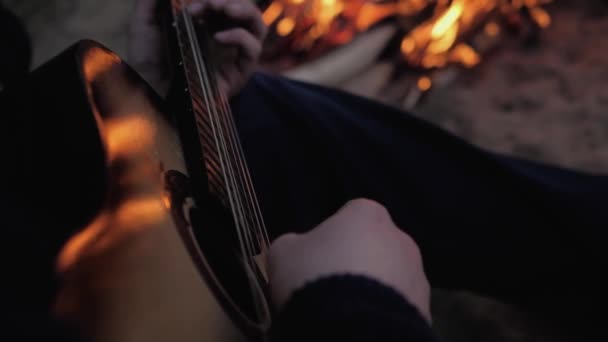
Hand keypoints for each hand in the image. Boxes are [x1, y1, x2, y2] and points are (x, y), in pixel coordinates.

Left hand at [128, 0, 266, 96]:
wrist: (147, 90)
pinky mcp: (239, 74)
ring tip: (222, 8)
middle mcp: (225, 37)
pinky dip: (239, 37)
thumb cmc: (146, 61)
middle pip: (246, 10)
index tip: (193, 1)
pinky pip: (252, 50)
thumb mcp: (145, 22)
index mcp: (208, 23)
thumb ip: (154, 1)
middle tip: (210, 2)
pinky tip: (218, 37)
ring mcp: (234, 56)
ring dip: (244, 10)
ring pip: (257, 26)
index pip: (227, 3)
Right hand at [267, 199, 431, 321]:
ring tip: (348, 312)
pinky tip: (363, 326)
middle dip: (358, 263)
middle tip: (331, 288)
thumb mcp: (283, 253)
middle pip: (375, 246)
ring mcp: (418, 275)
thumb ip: (295, 244)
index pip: (350, 215)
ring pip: (391, 278)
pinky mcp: (426, 310)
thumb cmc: (314, 277)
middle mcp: (400, 238)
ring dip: (374, 290)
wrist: (352, 329)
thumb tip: (299, 248)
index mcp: (367, 214)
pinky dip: (384, 314)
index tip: (318, 259)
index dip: (332, 236)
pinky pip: (400, 308)